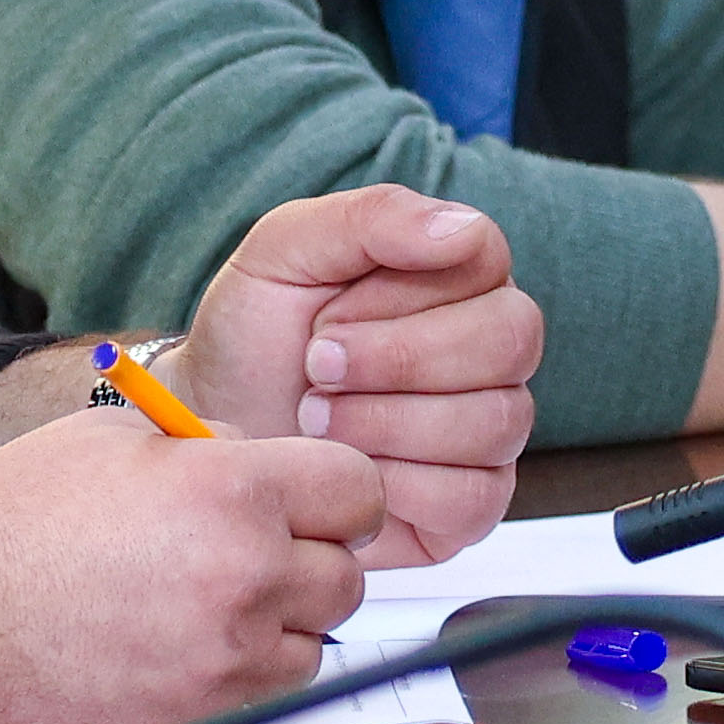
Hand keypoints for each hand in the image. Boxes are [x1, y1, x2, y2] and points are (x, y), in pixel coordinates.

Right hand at [0, 405, 391, 723]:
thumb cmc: (11, 519)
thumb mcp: (116, 440)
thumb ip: (211, 447)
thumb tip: (265, 465)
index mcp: (232, 490)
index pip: (361, 492)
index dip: (336, 497)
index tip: (314, 508)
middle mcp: (246, 576)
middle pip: (347, 576)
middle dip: (307, 562)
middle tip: (248, 558)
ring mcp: (228, 661)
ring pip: (315, 644)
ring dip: (281, 627)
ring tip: (204, 608)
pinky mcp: (201, 723)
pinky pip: (270, 699)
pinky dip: (246, 680)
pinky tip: (185, 654)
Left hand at [174, 186, 543, 559]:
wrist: (213, 431)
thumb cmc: (254, 339)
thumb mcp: (284, 253)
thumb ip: (371, 218)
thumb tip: (462, 229)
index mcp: (457, 278)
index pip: (485, 260)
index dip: (400, 294)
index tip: (324, 321)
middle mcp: (491, 352)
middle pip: (510, 341)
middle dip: (397, 359)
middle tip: (316, 369)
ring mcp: (490, 430)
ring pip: (496, 421)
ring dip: (386, 422)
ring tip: (316, 418)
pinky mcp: (471, 505)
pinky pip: (473, 497)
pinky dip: (397, 484)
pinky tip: (350, 470)